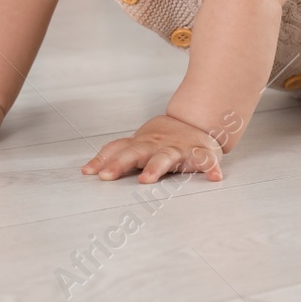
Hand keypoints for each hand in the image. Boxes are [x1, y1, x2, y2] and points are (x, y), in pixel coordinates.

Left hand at [82, 114, 222, 182]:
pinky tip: (214, 177)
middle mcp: (157, 145)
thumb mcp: (138, 144)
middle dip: (121, 163)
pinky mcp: (201, 153)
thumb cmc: (162, 139)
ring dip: (156, 167)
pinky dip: (211, 167)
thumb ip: (116, 155)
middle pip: (136, 152)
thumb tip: (86, 170)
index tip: (88, 172)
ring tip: (147, 180)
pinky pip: (206, 160)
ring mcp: (178, 148)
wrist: (197, 122)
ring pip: (166, 157)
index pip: (118, 149)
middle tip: (107, 176)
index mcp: (141, 144)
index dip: (103, 159)